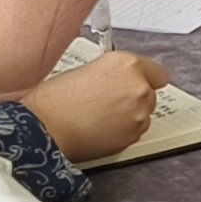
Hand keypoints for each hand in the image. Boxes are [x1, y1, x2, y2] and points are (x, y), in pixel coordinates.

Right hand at [21, 51, 170, 159]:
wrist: (44, 128)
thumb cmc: (55, 99)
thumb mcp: (86, 69)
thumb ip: (113, 73)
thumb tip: (120, 81)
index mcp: (126, 64)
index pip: (156, 72)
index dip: (144, 77)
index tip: (139, 82)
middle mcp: (138, 88)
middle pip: (149, 93)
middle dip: (133, 97)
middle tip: (107, 100)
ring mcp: (139, 114)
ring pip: (143, 114)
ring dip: (129, 115)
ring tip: (99, 115)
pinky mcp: (133, 136)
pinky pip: (134, 131)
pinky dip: (122, 131)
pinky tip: (99, 128)